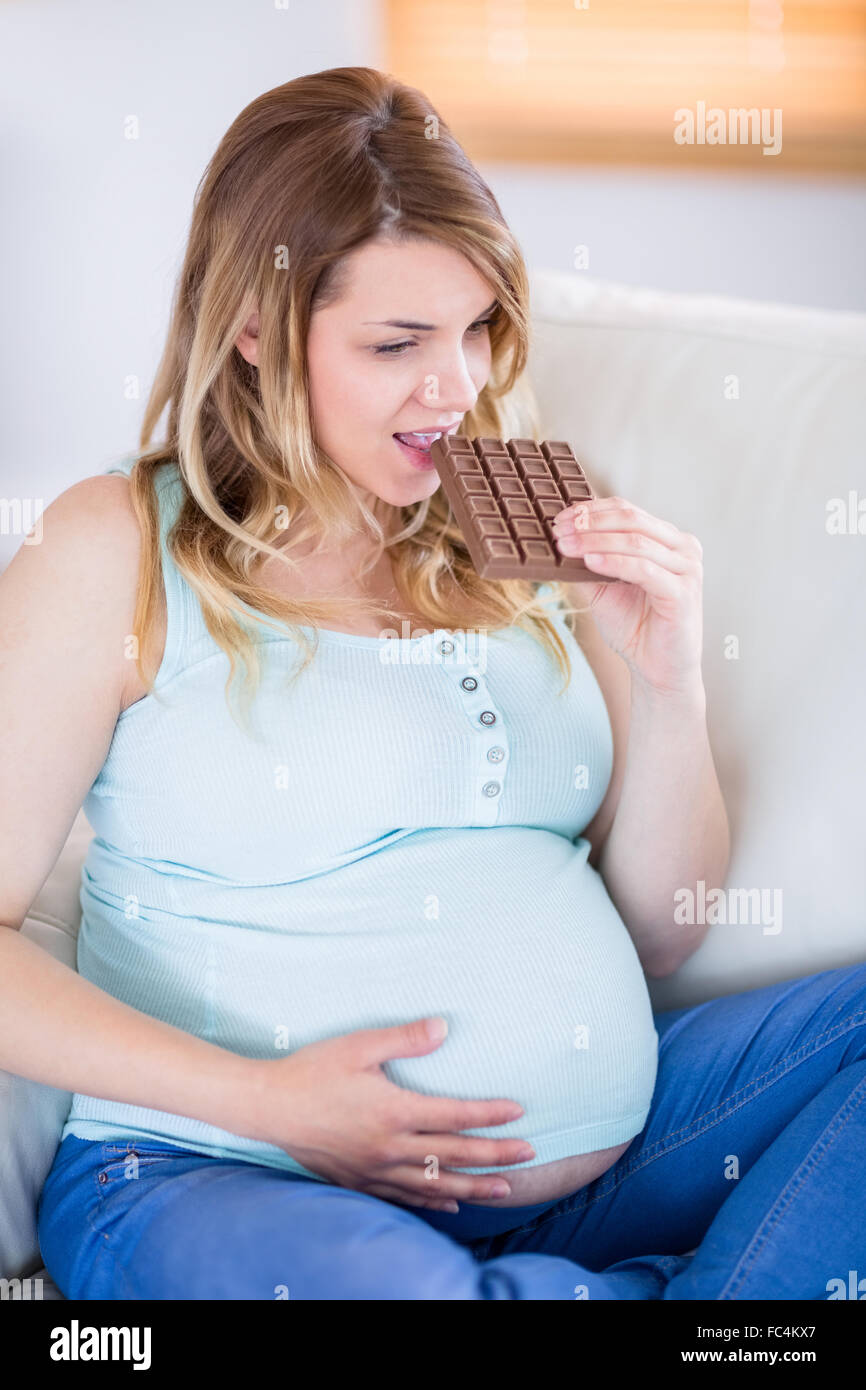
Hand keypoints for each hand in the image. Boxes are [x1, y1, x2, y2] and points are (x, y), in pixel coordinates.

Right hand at [243, 1017, 534, 1212]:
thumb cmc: (313, 1070)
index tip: (519, 1112)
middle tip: (529, 1153)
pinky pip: (404, 1198)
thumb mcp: (359, 1046)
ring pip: (434, 1184)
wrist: (268, 1107)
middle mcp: (390, 1147)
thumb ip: (405, 1038)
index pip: (455, 1116)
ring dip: (474, 1187)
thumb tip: (444, 1027)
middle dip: (495, 1155)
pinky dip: (432, 1203)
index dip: (490, 1115)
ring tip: (505, 1188)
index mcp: (394, 1111)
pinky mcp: (360, 1181)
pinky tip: (450, 1204)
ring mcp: (375, 1169)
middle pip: (454, 1155)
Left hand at [552, 497, 703, 698]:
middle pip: (631, 520)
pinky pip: (643, 569)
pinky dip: (613, 562)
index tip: (560, 519)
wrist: (657, 670)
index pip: (627, 511)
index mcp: (668, 540)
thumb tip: (558, 539)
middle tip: (559, 529)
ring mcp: (687, 568)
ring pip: (635, 542)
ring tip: (565, 546)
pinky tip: (589, 561)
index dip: (591, 511)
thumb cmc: (634, 627)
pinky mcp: (684, 592)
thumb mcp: (604, 588)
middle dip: (589, 523)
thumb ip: (588, 561)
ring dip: (594, 541)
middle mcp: (683, 548)